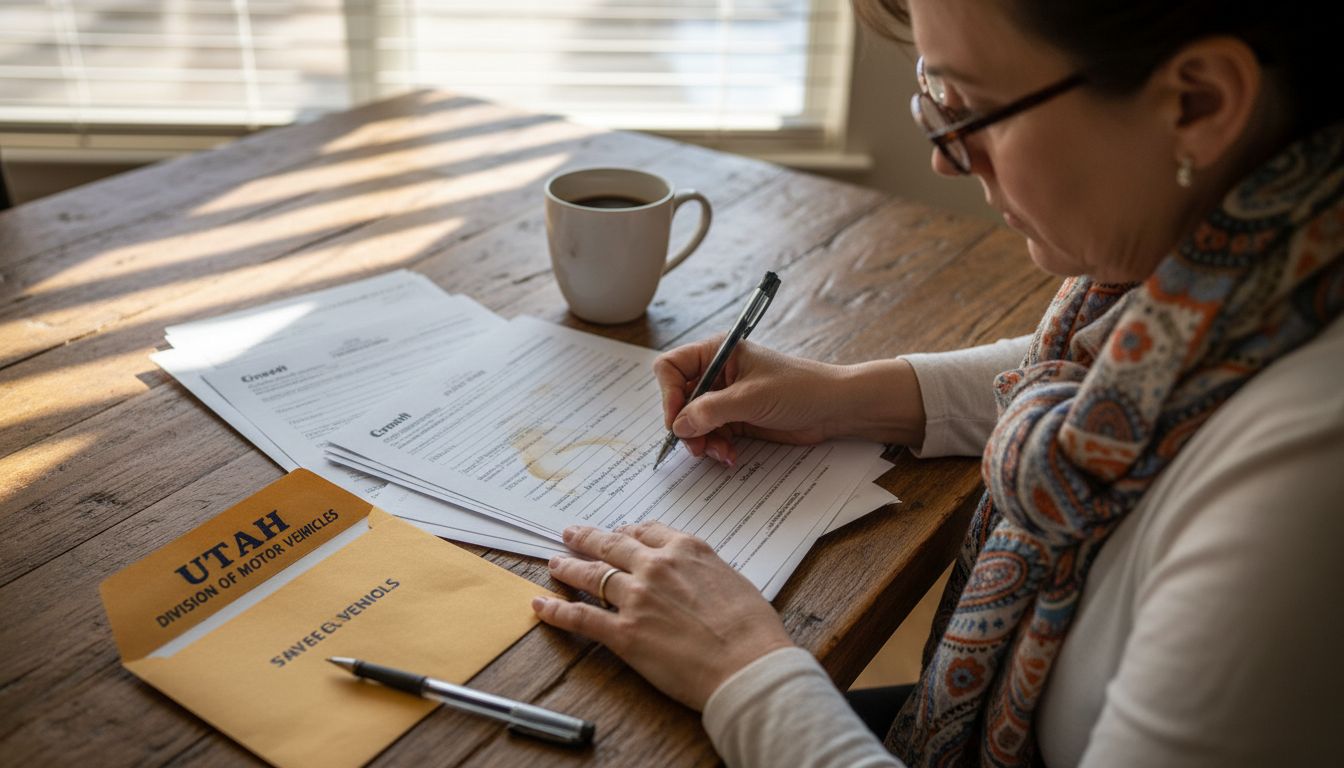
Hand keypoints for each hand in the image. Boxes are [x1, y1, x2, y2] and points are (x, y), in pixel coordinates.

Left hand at [532, 522, 794, 710]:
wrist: (748, 665)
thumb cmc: (752, 629)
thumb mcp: (733, 580)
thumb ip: (704, 570)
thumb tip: (694, 575)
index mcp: (686, 550)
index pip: (647, 532)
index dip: (627, 532)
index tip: (617, 533)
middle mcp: (656, 566)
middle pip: (611, 546)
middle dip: (588, 538)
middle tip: (571, 533)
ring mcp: (636, 598)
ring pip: (591, 575)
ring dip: (568, 567)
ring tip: (553, 563)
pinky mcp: (624, 633)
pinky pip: (581, 616)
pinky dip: (556, 610)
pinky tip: (541, 606)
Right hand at [653, 337, 926, 464]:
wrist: (835, 408)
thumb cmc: (799, 389)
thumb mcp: (751, 398)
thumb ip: (711, 411)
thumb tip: (678, 426)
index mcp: (717, 352)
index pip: (671, 368)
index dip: (668, 395)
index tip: (677, 422)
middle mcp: (717, 373)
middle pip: (679, 399)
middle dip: (686, 426)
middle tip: (696, 447)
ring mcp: (726, 397)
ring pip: (693, 422)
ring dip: (702, 441)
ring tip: (719, 453)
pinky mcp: (736, 418)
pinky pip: (712, 435)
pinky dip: (716, 447)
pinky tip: (731, 456)